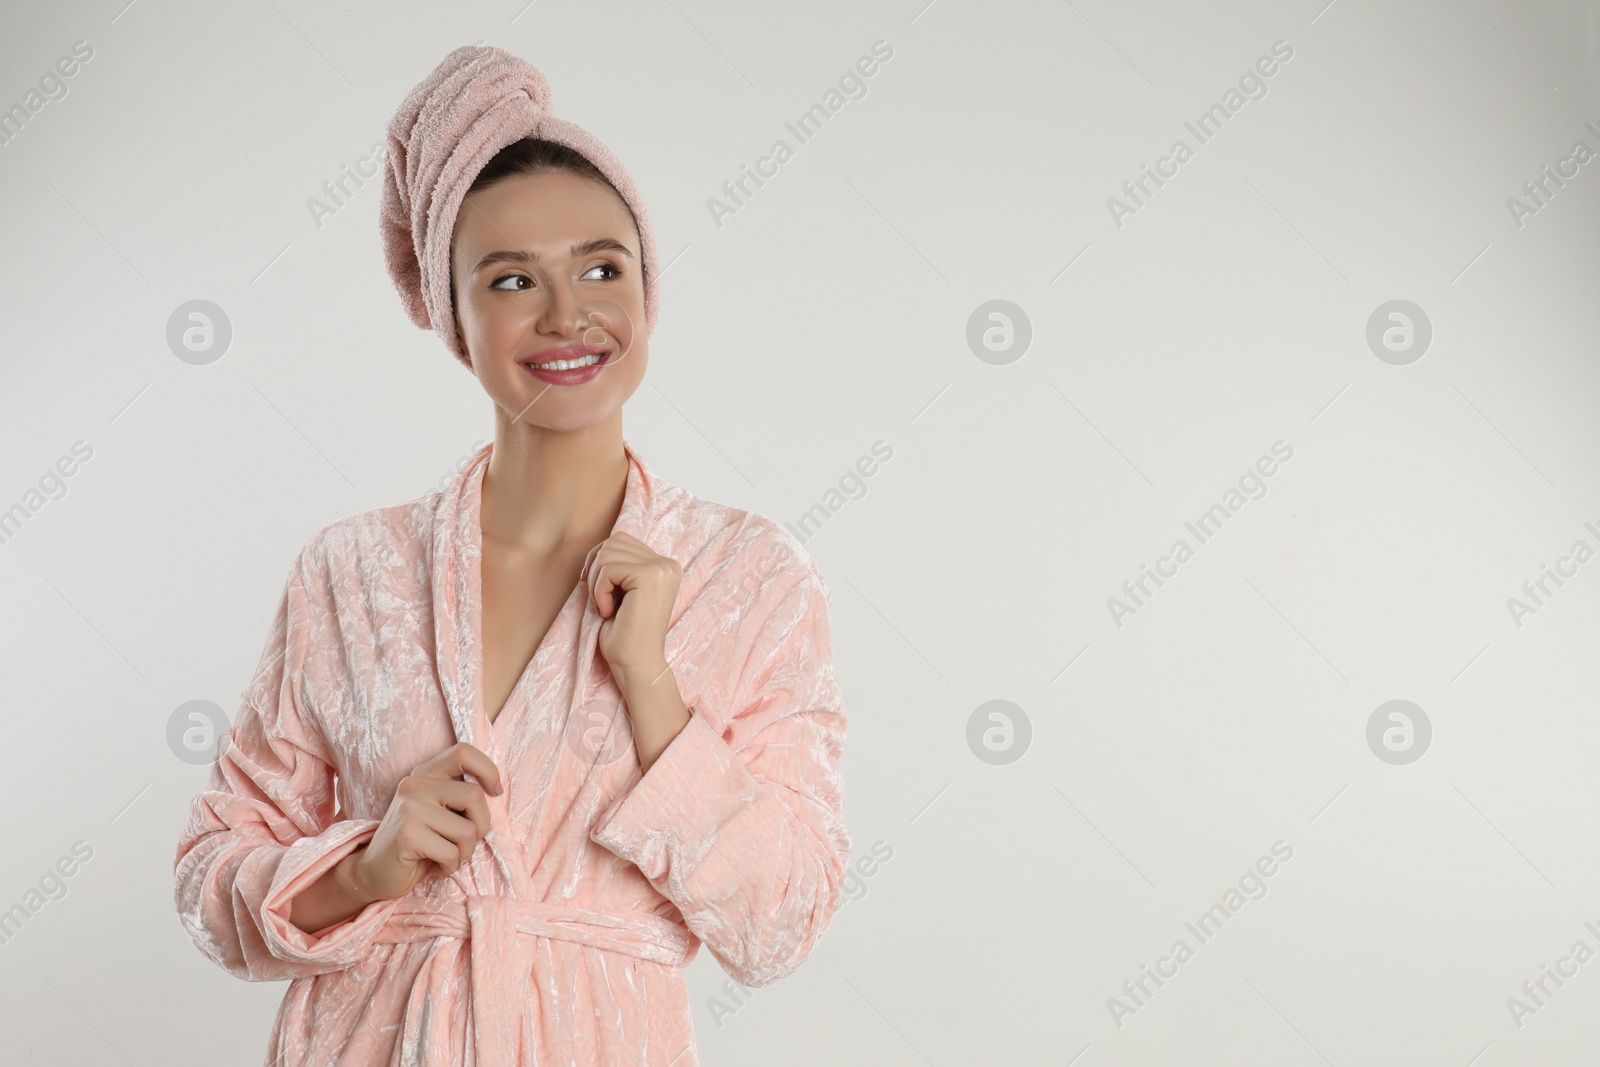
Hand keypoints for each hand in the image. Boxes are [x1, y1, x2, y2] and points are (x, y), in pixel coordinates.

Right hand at [348, 742, 503, 902]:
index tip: (494, 791)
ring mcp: (409, 808)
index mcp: (425, 774)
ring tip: (447, 856)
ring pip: (467, 830)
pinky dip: (451, 866)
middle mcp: (415, 785)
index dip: (488, 770)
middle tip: (465, 842)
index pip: (463, 752)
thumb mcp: (439, 812)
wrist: (373, 872)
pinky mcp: (407, 835)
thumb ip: (459, 799)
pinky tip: (435, 866)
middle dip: (482, 826)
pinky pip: (452, 853)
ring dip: (465, 853)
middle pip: (474, 795)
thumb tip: (495, 792)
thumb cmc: (418, 844)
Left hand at [580, 530, 681, 691]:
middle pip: (614, 541)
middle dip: (596, 569)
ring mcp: (662, 568)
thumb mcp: (622, 591)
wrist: (637, 664)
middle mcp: (668, 564)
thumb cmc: (624, 634)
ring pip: (608, 552)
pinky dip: (599, 590)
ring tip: (606, 607)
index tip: (600, 592)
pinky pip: (608, 568)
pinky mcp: (649, 576)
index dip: (600, 563)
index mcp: (665, 566)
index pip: (621, 541)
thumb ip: (619, 565)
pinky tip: (608, 612)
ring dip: (596, 581)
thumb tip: (600, 545)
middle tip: (601, 601)